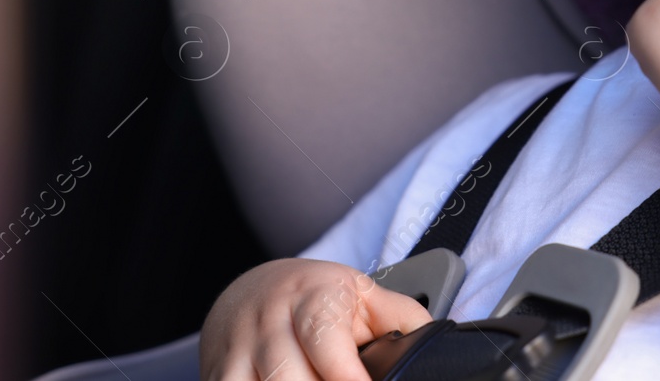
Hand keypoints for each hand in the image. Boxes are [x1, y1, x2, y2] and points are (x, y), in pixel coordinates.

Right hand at [200, 258, 432, 380]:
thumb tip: (442, 342)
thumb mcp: (364, 295)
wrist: (252, 288)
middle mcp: (272, 321)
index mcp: (315, 298)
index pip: (328, 346)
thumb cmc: (317, 295)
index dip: (348, 380)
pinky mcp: (217, 370)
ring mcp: (240, 348)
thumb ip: (403, 318)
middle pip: (289, 377)